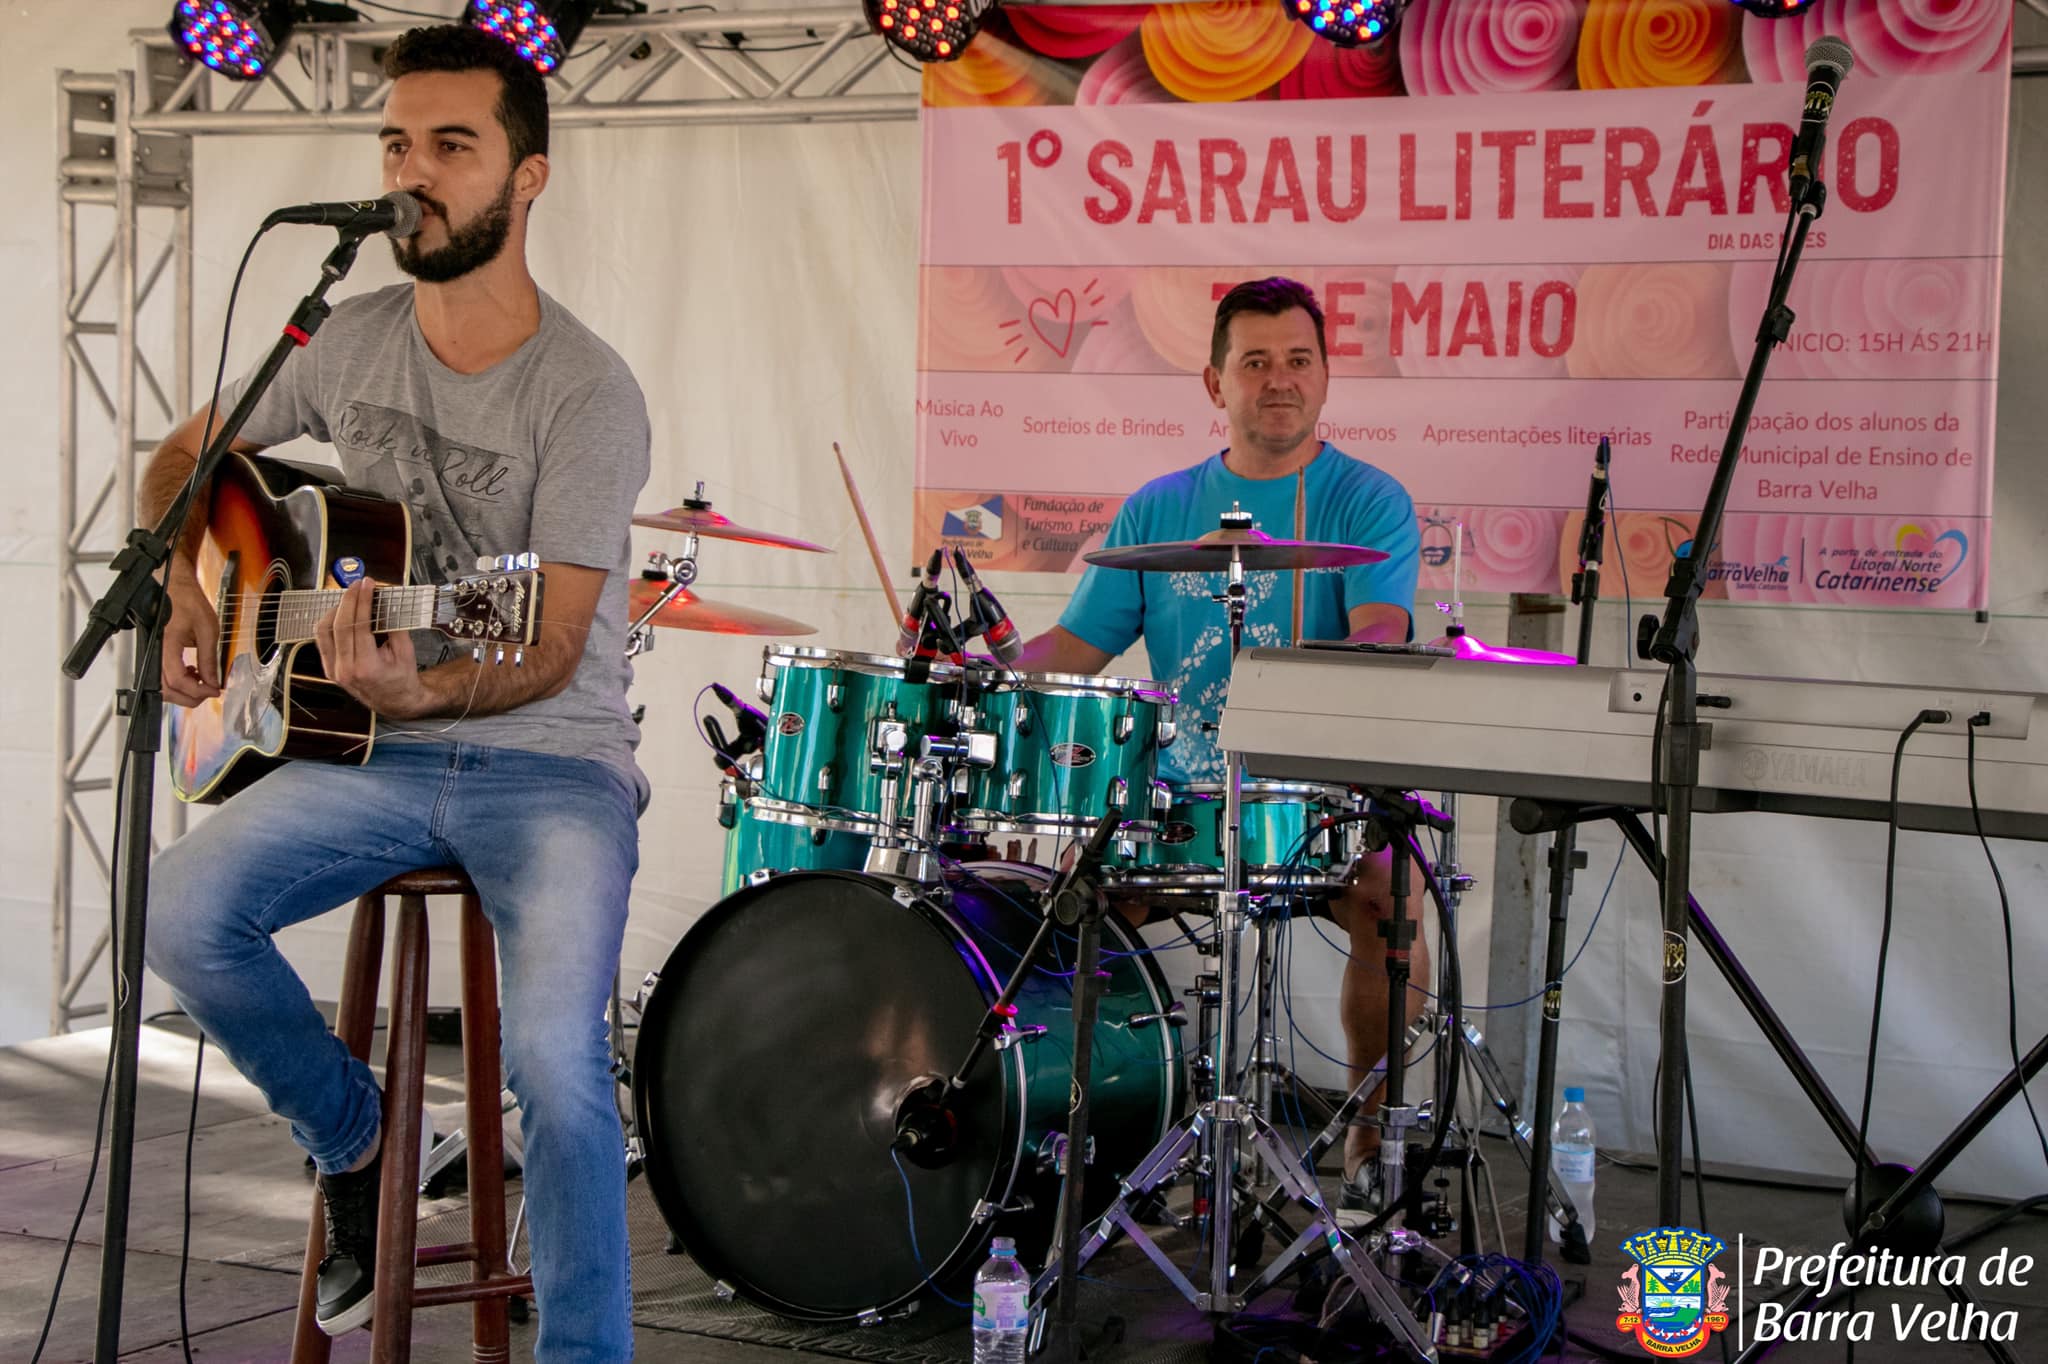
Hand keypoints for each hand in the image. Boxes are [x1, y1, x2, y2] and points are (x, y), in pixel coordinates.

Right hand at [162, 574, 220, 707]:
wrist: (174, 587)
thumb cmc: (188, 601)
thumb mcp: (208, 630)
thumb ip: (209, 659)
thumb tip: (213, 681)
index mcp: (166, 643)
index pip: (177, 679)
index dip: (197, 690)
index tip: (214, 690)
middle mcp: (155, 651)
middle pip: (165, 689)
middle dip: (189, 697)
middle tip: (208, 692)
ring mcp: (153, 653)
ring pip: (162, 686)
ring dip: (182, 691)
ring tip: (201, 680)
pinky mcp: (156, 652)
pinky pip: (162, 676)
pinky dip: (177, 682)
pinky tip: (192, 672)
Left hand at [315, 578, 425, 716]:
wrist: (394, 701)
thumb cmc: (402, 678)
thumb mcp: (405, 652)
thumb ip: (394, 625)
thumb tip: (384, 600)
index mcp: (366, 668)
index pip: (358, 626)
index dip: (362, 601)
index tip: (367, 585)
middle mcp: (345, 670)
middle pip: (338, 625)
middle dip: (348, 600)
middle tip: (358, 585)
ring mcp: (333, 671)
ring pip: (323, 630)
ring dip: (335, 609)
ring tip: (349, 598)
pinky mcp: (328, 669)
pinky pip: (321, 640)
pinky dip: (329, 622)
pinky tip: (341, 613)